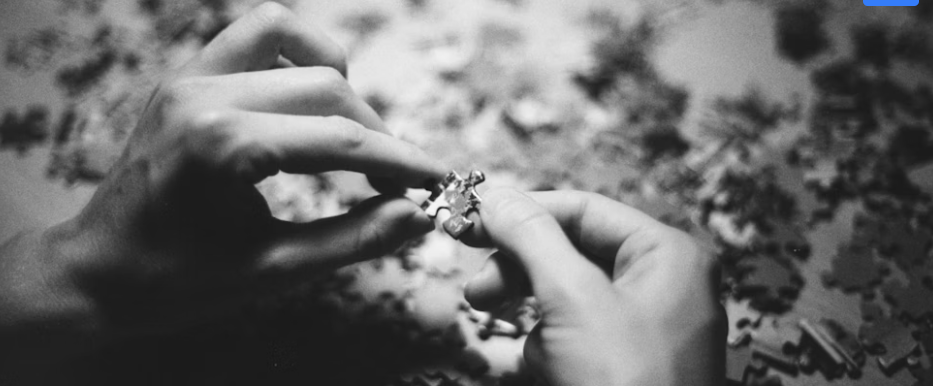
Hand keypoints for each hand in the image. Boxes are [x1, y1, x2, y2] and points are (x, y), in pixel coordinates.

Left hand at [0, 2, 444, 346]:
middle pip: (327, 88)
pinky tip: (309, 101)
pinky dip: (296, 57)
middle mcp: (203, 95)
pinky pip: (254, 35)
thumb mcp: (273, 271)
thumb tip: (418, 216)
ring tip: (351, 134)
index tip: (438, 180)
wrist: (97, 272)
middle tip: (395, 182)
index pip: (340, 140)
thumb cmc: (178, 280)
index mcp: (222, 146)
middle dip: (375, 134)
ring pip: (293, 39)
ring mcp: (189, 77)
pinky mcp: (185, 75)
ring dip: (337, 82)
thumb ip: (353, 240)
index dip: (401, 160)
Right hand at [465, 189, 725, 385]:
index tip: (469, 219)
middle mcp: (663, 286)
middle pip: (571, 253)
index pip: (582, 210)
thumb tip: (495, 194)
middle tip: (477, 290)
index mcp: (667, 255)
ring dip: (539, 325)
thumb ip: (531, 236)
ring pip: (567, 301)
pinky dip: (553, 354)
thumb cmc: (625, 384)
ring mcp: (646, 329)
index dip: (523, 212)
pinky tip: (554, 375)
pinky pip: (575, 339)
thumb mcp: (572, 298)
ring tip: (541, 357)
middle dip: (523, 274)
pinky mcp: (626, 365)